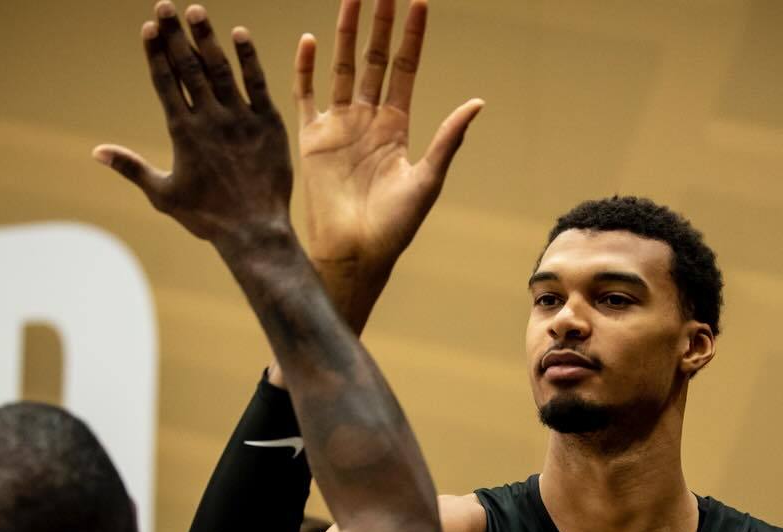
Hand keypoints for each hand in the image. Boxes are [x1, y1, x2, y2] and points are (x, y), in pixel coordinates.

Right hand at [95, 5, 293, 246]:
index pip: (165, 83)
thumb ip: (131, 168)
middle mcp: (210, 120)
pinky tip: (239, 34)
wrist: (254, 232)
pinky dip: (248, 58)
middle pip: (188, 67)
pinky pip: (257, 84)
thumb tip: (96, 152)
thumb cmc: (207, 218)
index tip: (149, 27)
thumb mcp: (163, 195)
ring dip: (206, 38)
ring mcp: (240, 119)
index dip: (156, 53)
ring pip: (220, 69)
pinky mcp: (267, 124)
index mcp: (183, 133)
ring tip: (195, 11)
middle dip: (175, 34)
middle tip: (165, 5)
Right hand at [294, 0, 481, 309]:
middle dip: (380, 23)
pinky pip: (306, 95)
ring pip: (342, 67)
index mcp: (395, 127)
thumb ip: (448, 139)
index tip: (418, 0)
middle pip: (374, 59)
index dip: (411, 36)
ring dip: (347, 34)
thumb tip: (477, 102)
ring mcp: (338, 126)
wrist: (354, 254)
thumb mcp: (427, 181)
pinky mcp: (312, 139)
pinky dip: (305, 68)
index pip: (404, 69)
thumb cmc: (394, 228)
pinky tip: (309, 40)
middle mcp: (367, 120)